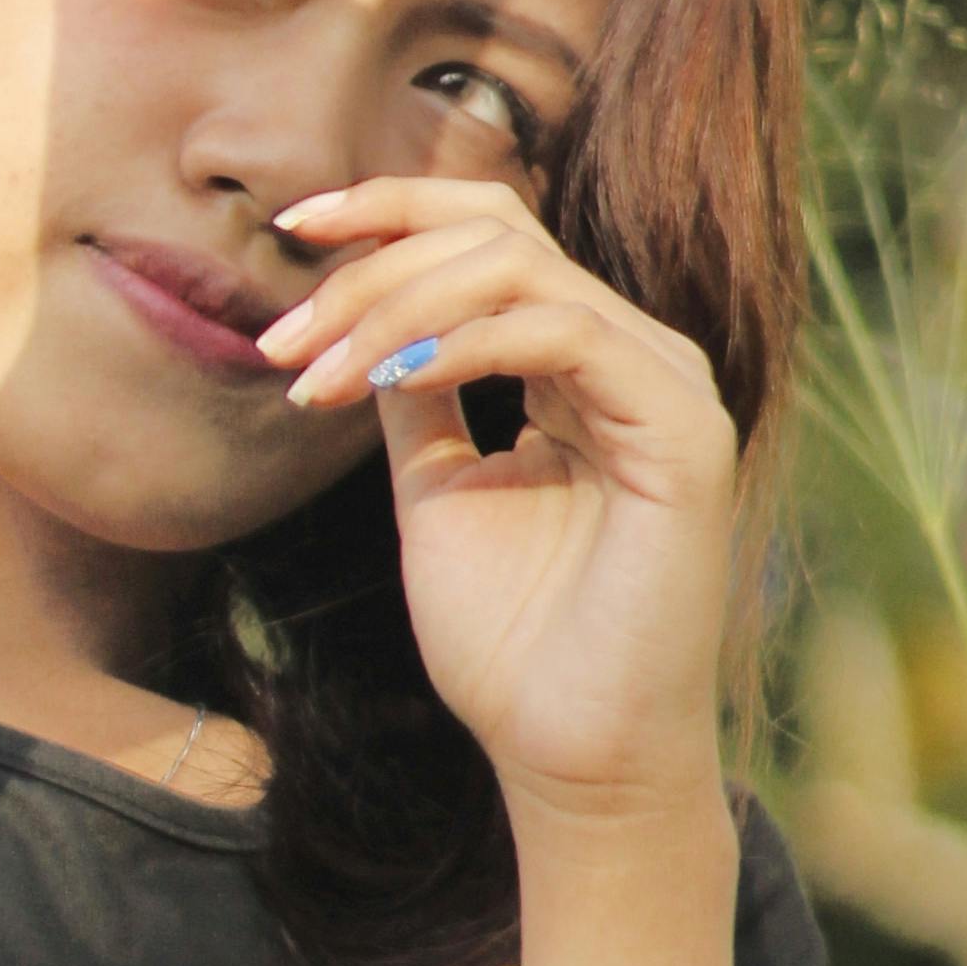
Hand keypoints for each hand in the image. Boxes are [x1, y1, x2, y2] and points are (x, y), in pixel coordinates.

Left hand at [255, 178, 738, 837]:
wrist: (569, 757)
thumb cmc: (510, 640)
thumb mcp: (435, 484)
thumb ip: (412, 385)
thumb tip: (354, 299)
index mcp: (584, 360)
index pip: (492, 233)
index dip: (392, 209)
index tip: (291, 224)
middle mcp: (633, 355)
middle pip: (498, 231)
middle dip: (372, 269)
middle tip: (283, 344)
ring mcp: (665, 385)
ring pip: (518, 269)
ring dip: (394, 309)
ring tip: (317, 377)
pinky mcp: (683, 428)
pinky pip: (561, 332)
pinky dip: (458, 342)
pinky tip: (384, 380)